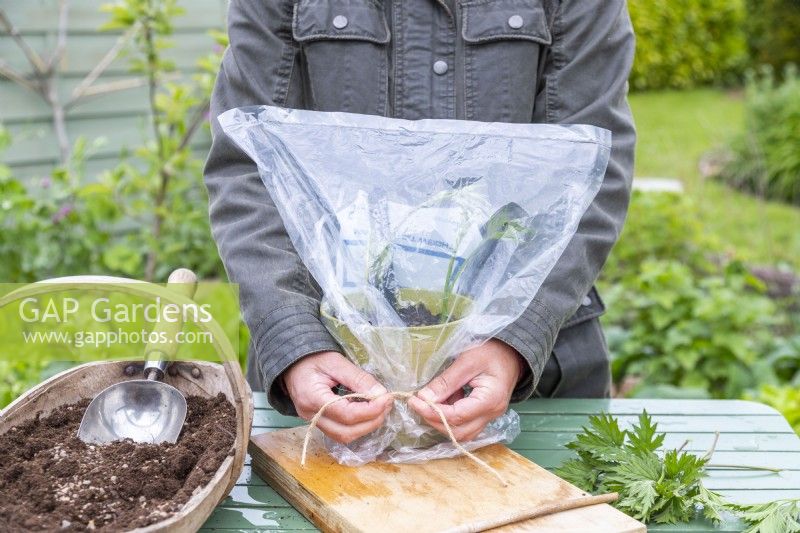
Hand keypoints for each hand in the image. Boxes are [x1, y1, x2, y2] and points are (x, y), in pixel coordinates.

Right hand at [282, 351, 393, 443]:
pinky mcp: (318, 423)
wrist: (292, 363)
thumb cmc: (313, 358)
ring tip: (380, 408)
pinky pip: (340, 432)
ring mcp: (312, 422)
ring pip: (344, 437)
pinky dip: (357, 426)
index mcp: (312, 398)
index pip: (345, 414)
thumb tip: (381, 393)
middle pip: (346, 432)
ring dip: (366, 426)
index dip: (370, 410)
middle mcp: (310, 416)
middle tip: (387, 404)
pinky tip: (366, 412)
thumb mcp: (336, 362)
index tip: (387, 398)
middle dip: (371, 421)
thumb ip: (358, 378)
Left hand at [407, 339, 524, 441]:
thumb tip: (424, 398)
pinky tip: (444, 400)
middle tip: (417, 404)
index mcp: (490, 400)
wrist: (512, 352)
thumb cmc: (492, 352)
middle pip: (459, 432)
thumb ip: (446, 381)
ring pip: (462, 432)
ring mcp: (490, 417)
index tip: (414, 400)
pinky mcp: (485, 414)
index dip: (432, 412)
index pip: (457, 416)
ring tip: (429, 402)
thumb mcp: (467, 361)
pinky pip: (465, 424)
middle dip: (434, 420)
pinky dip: (450, 417)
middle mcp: (492, 414)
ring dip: (441, 421)